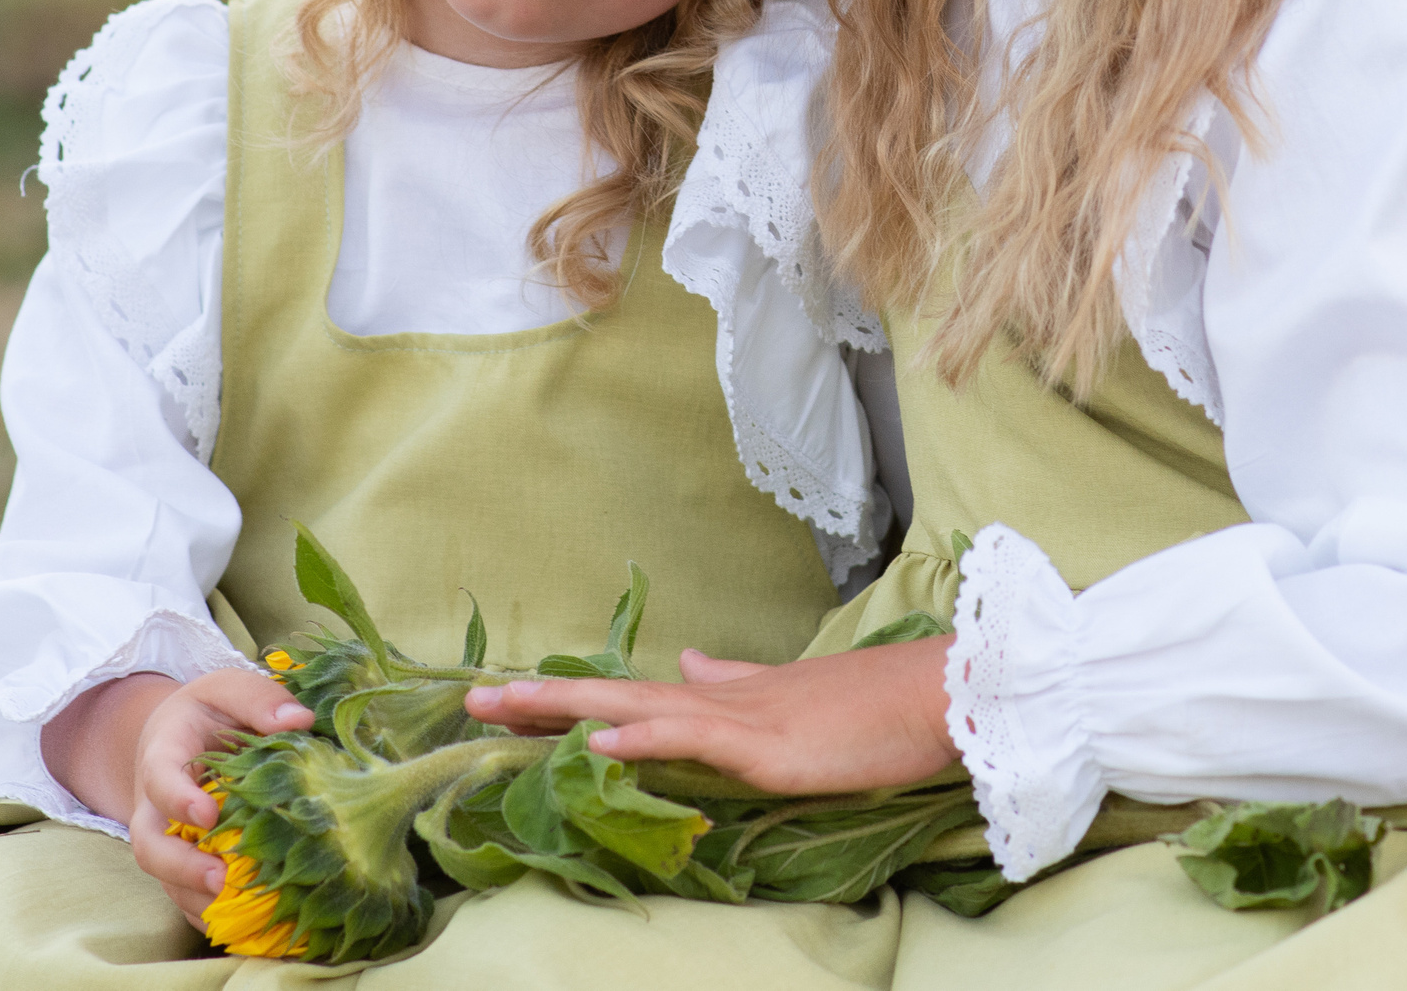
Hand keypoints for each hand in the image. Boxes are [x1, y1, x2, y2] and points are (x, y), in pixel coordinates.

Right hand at [42, 667, 315, 928]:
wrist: (181, 737)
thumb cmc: (210, 711)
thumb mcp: (228, 688)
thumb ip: (259, 698)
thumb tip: (299, 721)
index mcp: (164, 756)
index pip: (160, 779)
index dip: (178, 799)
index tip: (207, 813)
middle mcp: (155, 807)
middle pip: (150, 847)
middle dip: (181, 868)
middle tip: (220, 879)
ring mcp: (167, 841)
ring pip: (168, 882)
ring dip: (200, 900)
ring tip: (244, 909)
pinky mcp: (184, 865)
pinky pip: (190, 897)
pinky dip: (214, 914)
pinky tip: (254, 923)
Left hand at [464, 638, 957, 793]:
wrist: (935, 693)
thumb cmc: (872, 707)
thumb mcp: (791, 698)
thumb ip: (735, 682)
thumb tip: (686, 661)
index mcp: (723, 696)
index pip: (630, 694)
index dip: (567, 697)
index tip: (507, 698)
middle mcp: (720, 698)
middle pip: (614, 693)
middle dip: (541, 700)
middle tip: (471, 702)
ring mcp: (740, 719)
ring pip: (635, 707)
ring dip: (565, 708)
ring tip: (503, 709)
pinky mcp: (765, 745)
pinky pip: (692, 739)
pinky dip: (642, 735)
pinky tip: (598, 740)